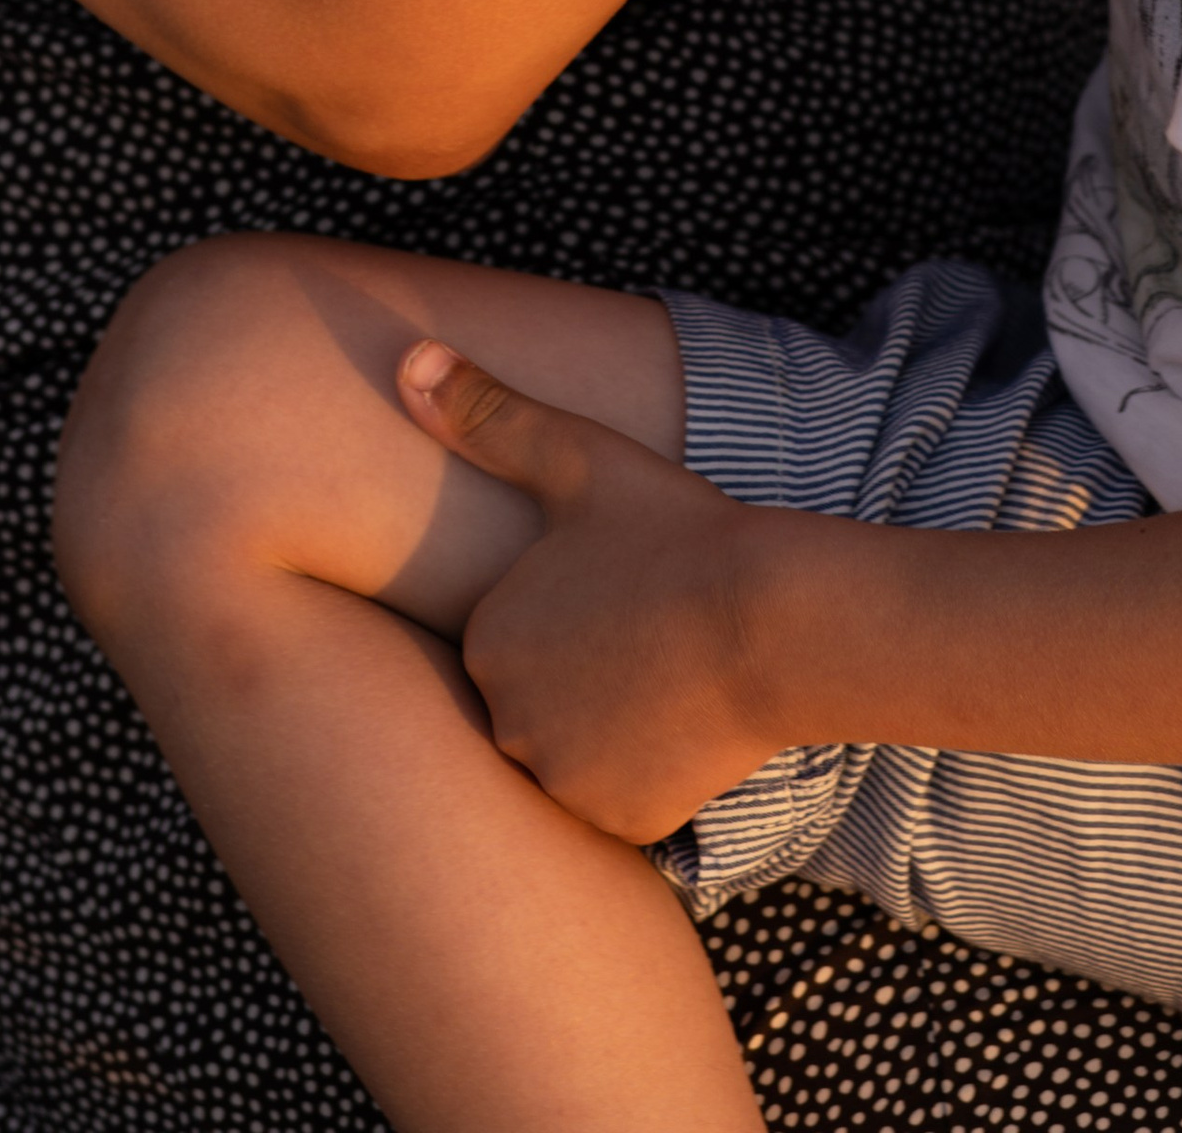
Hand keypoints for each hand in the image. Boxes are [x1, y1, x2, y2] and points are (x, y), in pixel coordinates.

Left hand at [398, 340, 785, 843]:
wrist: (774, 618)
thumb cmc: (673, 531)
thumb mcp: (576, 458)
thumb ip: (486, 415)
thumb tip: (407, 359)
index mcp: (486, 642)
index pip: (509, 640)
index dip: (565, 613)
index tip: (615, 589)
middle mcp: (508, 724)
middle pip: (534, 703)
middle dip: (579, 676)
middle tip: (646, 632)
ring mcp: (567, 782)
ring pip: (576, 754)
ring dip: (608, 728)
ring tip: (668, 673)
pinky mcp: (625, 822)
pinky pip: (622, 799)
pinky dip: (648, 771)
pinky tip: (685, 722)